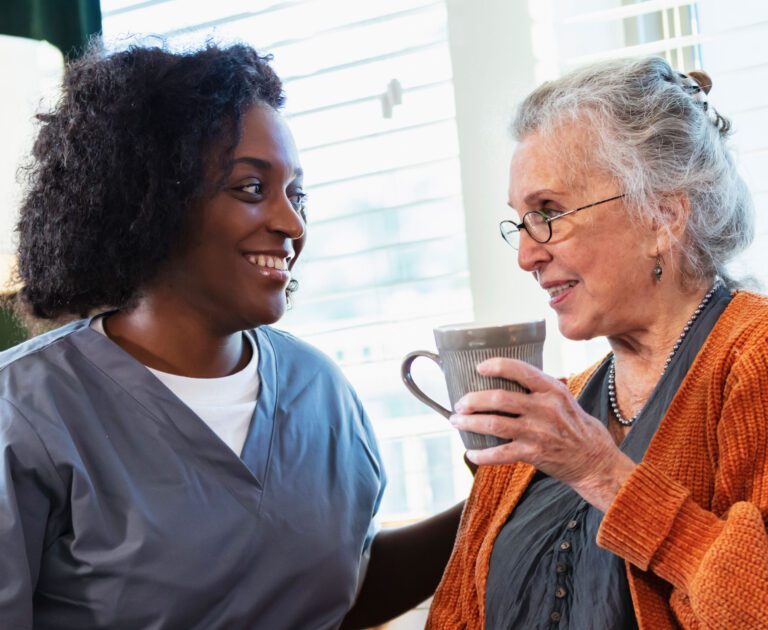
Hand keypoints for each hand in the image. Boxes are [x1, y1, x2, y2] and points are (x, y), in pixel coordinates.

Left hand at [451, 358, 635, 510]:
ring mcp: (539, 431)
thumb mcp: (565, 399)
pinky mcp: (534, 453)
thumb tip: (509, 374)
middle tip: (459, 403)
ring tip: (457, 422)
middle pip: (499, 398)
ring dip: (470, 423)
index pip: (521, 370)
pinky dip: (482, 455)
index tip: (479, 368)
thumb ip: (541, 388)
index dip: (497, 366)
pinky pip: (500, 454)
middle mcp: (545, 408)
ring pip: (495, 424)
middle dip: (473, 400)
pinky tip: (470, 453)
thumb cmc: (577, 427)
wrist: (595, 461)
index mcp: (552, 390)